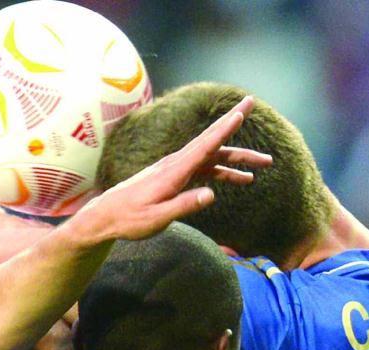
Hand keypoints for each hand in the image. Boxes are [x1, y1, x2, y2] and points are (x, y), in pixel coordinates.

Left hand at [65, 95, 270, 245]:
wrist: (106, 216)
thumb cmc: (129, 219)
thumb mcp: (157, 218)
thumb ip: (184, 205)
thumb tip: (212, 194)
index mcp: (174, 171)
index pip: (205, 145)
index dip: (225, 127)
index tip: (242, 111)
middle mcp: (176, 164)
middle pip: (212, 144)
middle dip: (236, 132)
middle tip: (257, 120)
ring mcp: (175, 169)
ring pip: (212, 158)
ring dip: (237, 161)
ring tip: (262, 168)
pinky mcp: (174, 177)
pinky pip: (204, 169)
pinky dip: (223, 172)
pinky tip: (238, 180)